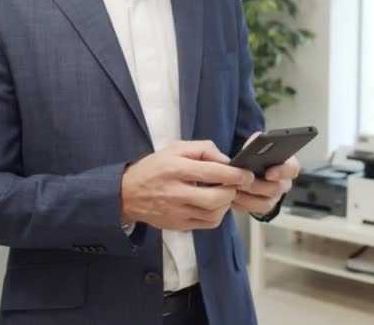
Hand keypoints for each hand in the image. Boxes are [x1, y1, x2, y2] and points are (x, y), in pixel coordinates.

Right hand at [121, 141, 254, 230]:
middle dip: (232, 191)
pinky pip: (208, 224)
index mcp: (176, 169)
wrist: (127, 194)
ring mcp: (177, 212)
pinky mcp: (179, 225)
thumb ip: (203, 149)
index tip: (246, 174)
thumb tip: (227, 160)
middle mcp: (176, 192)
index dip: (235, 174)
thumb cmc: (155, 168)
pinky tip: (214, 205)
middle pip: (216, 198)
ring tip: (223, 193)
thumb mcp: (176, 148)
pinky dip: (217, 215)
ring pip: (214, 214)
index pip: (212, 172)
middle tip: (236, 185)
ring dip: (226, 204)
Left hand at [232, 134, 299, 214]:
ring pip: (265, 203)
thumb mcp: (258, 143)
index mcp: (288, 166)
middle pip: (276, 189)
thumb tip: (253, 147)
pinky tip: (231, 198)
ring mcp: (274, 197)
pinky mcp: (262, 206)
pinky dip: (241, 204)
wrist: (249, 168)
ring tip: (234, 190)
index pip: (292, 169)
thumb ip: (258, 142)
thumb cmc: (256, 155)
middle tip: (243, 183)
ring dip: (248, 198)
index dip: (282, 172)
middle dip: (258, 186)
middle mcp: (284, 184)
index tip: (268, 173)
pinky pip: (254, 210)